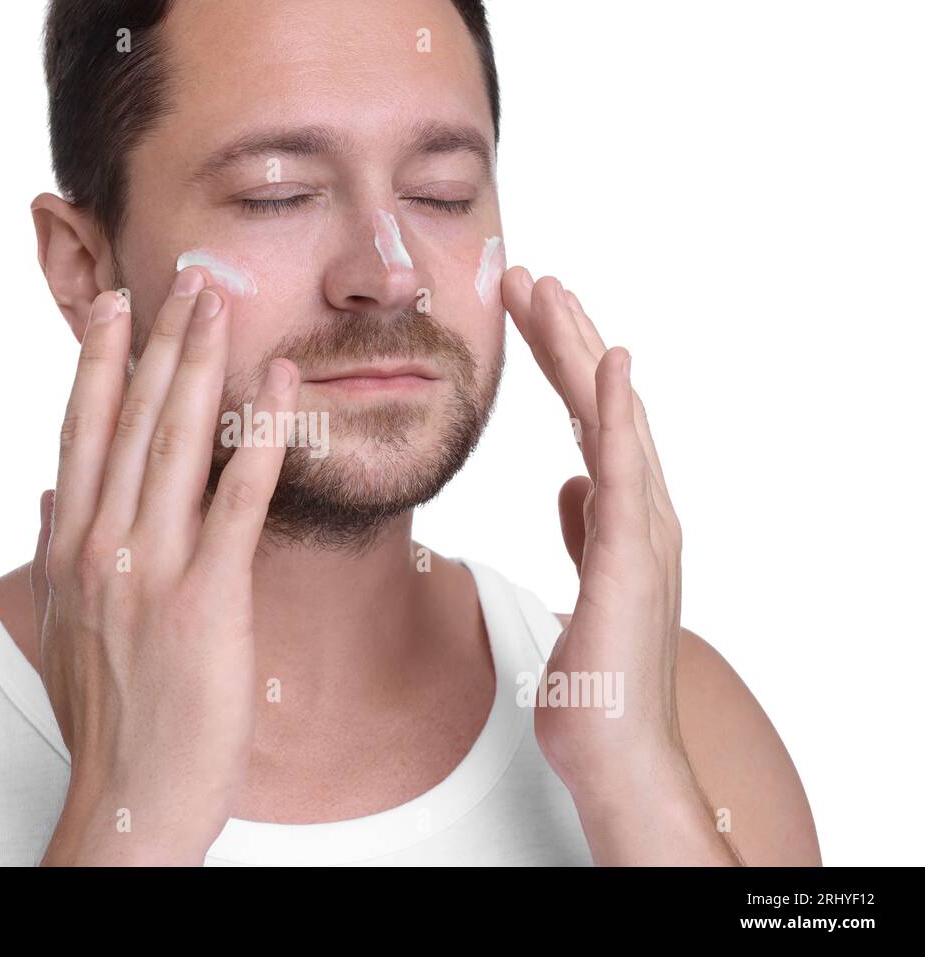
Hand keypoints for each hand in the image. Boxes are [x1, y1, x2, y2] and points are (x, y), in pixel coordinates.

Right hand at [32, 269, 299, 863]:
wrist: (128, 798)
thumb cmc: (106, 714)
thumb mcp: (58, 625)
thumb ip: (49, 551)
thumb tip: (44, 495)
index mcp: (69, 546)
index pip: (80, 433)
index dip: (97, 363)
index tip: (112, 306)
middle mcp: (101, 543)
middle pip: (131, 420)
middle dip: (160, 342)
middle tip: (186, 277)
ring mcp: (151, 567)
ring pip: (176, 443)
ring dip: (201, 364)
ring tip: (221, 302)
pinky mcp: (206, 597)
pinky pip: (236, 500)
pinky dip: (258, 436)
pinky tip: (278, 386)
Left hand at [502, 267, 687, 803]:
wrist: (615, 754)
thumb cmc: (596, 679)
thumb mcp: (582, 585)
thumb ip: (584, 530)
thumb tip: (572, 484)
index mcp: (621, 515)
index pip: (586, 420)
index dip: (560, 362)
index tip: (528, 312)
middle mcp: (641, 512)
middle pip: (601, 405)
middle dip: (566, 337)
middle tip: (528, 276)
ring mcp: (644, 532)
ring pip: (614, 420)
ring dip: (583, 351)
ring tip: (553, 290)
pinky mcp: (633, 559)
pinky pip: (626, 471)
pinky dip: (617, 414)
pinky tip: (609, 363)